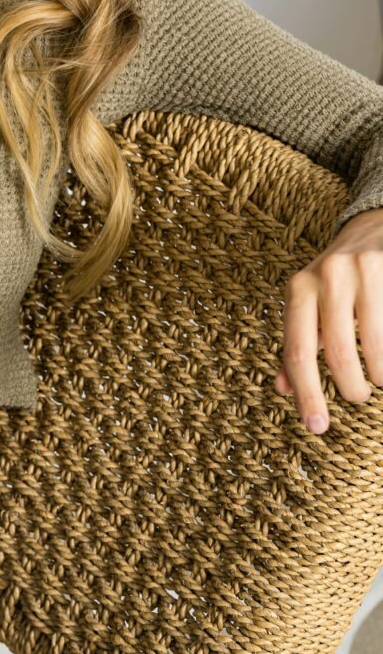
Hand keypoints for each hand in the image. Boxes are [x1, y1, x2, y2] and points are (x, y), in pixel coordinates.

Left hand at [273, 207, 382, 433]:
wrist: (374, 226)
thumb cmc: (338, 277)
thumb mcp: (308, 303)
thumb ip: (298, 343)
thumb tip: (281, 389)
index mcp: (299, 288)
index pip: (297, 350)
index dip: (306, 393)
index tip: (316, 426)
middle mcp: (328, 276)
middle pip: (339, 354)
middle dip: (350, 389)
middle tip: (357, 396)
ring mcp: (366, 271)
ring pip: (378, 348)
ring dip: (382, 375)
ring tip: (380, 377)